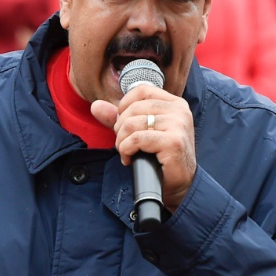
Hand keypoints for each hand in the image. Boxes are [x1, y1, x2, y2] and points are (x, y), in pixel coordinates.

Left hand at [91, 84, 195, 210]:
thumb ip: (119, 118)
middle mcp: (179, 110)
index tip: (123, 125)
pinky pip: (136, 139)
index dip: (124, 106)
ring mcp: (178, 125)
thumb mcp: (141, 132)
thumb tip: (96, 105)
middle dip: (120, 128)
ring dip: (121, 141)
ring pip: (132, 124)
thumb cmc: (161, 158)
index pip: (141, 90)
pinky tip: (129, 159)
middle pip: (134, 108)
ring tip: (126, 152)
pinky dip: (126, 150)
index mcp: (174, 103)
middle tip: (123, 144)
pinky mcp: (173, 142)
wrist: (180, 185)